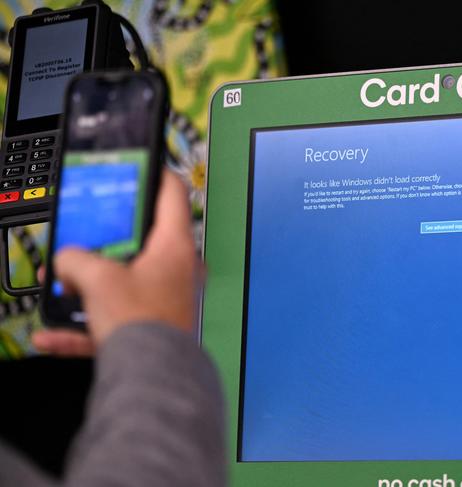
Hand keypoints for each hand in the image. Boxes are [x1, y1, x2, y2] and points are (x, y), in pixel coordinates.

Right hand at [32, 170, 199, 356]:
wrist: (152, 376)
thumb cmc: (142, 322)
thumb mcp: (98, 277)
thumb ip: (75, 259)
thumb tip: (66, 262)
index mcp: (175, 246)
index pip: (171, 194)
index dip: (154, 174)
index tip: (140, 165)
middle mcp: (177, 269)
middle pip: (143, 238)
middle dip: (108, 237)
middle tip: (88, 231)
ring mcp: (167, 298)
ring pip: (126, 279)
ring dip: (92, 282)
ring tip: (65, 283)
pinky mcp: (153, 325)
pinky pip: (116, 317)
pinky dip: (86, 324)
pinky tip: (53, 334)